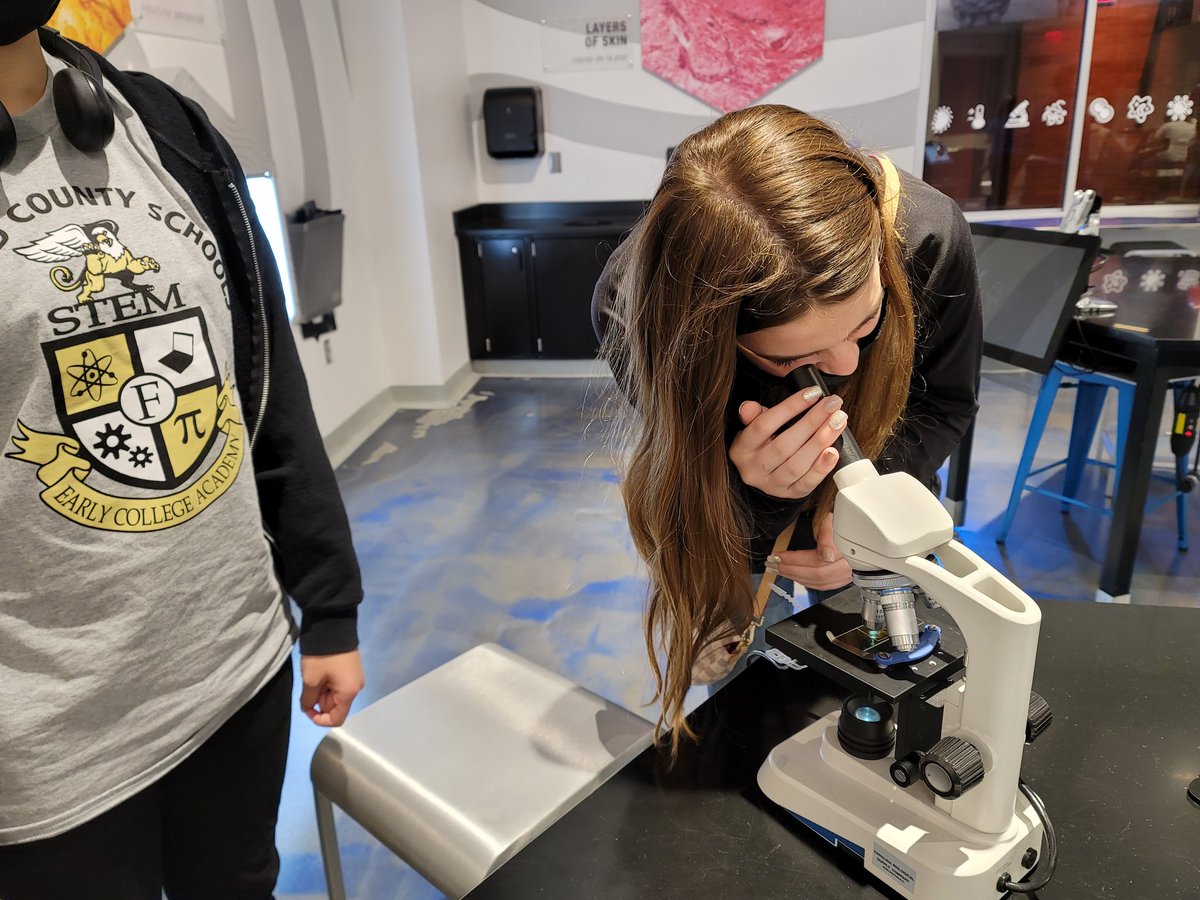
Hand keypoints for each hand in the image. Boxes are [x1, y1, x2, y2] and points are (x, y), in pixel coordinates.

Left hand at [300, 650, 364, 726]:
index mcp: (349, 693)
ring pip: (335, 694)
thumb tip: (308, 707)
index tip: (307, 709)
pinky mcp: (352, 669)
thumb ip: (308, 700)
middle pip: (336, 705)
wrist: (333, 626)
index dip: (320, 719)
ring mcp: (355, 677)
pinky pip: (338, 683)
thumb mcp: (310, 680)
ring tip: (314, 675)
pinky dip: (327, 682)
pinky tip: (321, 671)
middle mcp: (356, 687)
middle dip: (319, 700)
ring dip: (322, 690)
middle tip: (309, 685)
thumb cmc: (322, 657)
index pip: (336, 719)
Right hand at [729, 389, 848, 499]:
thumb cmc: (761, 447)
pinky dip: (822, 468)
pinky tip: (834, 452)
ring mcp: (771, 485)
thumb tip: (749, 407)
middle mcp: (754, 469)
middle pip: (784, 445)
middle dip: (812, 422)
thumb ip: (754, 416)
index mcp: (742, 449)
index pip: (764, 425)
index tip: (813, 393)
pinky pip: (807, 483)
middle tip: (833, 404)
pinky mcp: (789, 495)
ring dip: (821, 441)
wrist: (763, 479)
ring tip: (838, 422)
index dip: (790, 407)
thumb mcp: (752, 429)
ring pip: (797, 465)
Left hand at [768, 514, 851, 591]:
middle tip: (773, 563)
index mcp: (848, 550)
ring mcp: (848, 574)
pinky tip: (795, 576)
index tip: (778, 555)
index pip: (817, 559)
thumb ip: (829, 533)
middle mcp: (849, 566)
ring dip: (795, 577)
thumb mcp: (836, 518)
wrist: (864, 533)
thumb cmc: (848, 523)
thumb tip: (826, 555)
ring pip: (819, 582)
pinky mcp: (845, 579)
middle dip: (790, 569)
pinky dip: (806, 582)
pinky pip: (824, 585)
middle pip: (816, 574)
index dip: (795, 559)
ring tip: (778, 569)